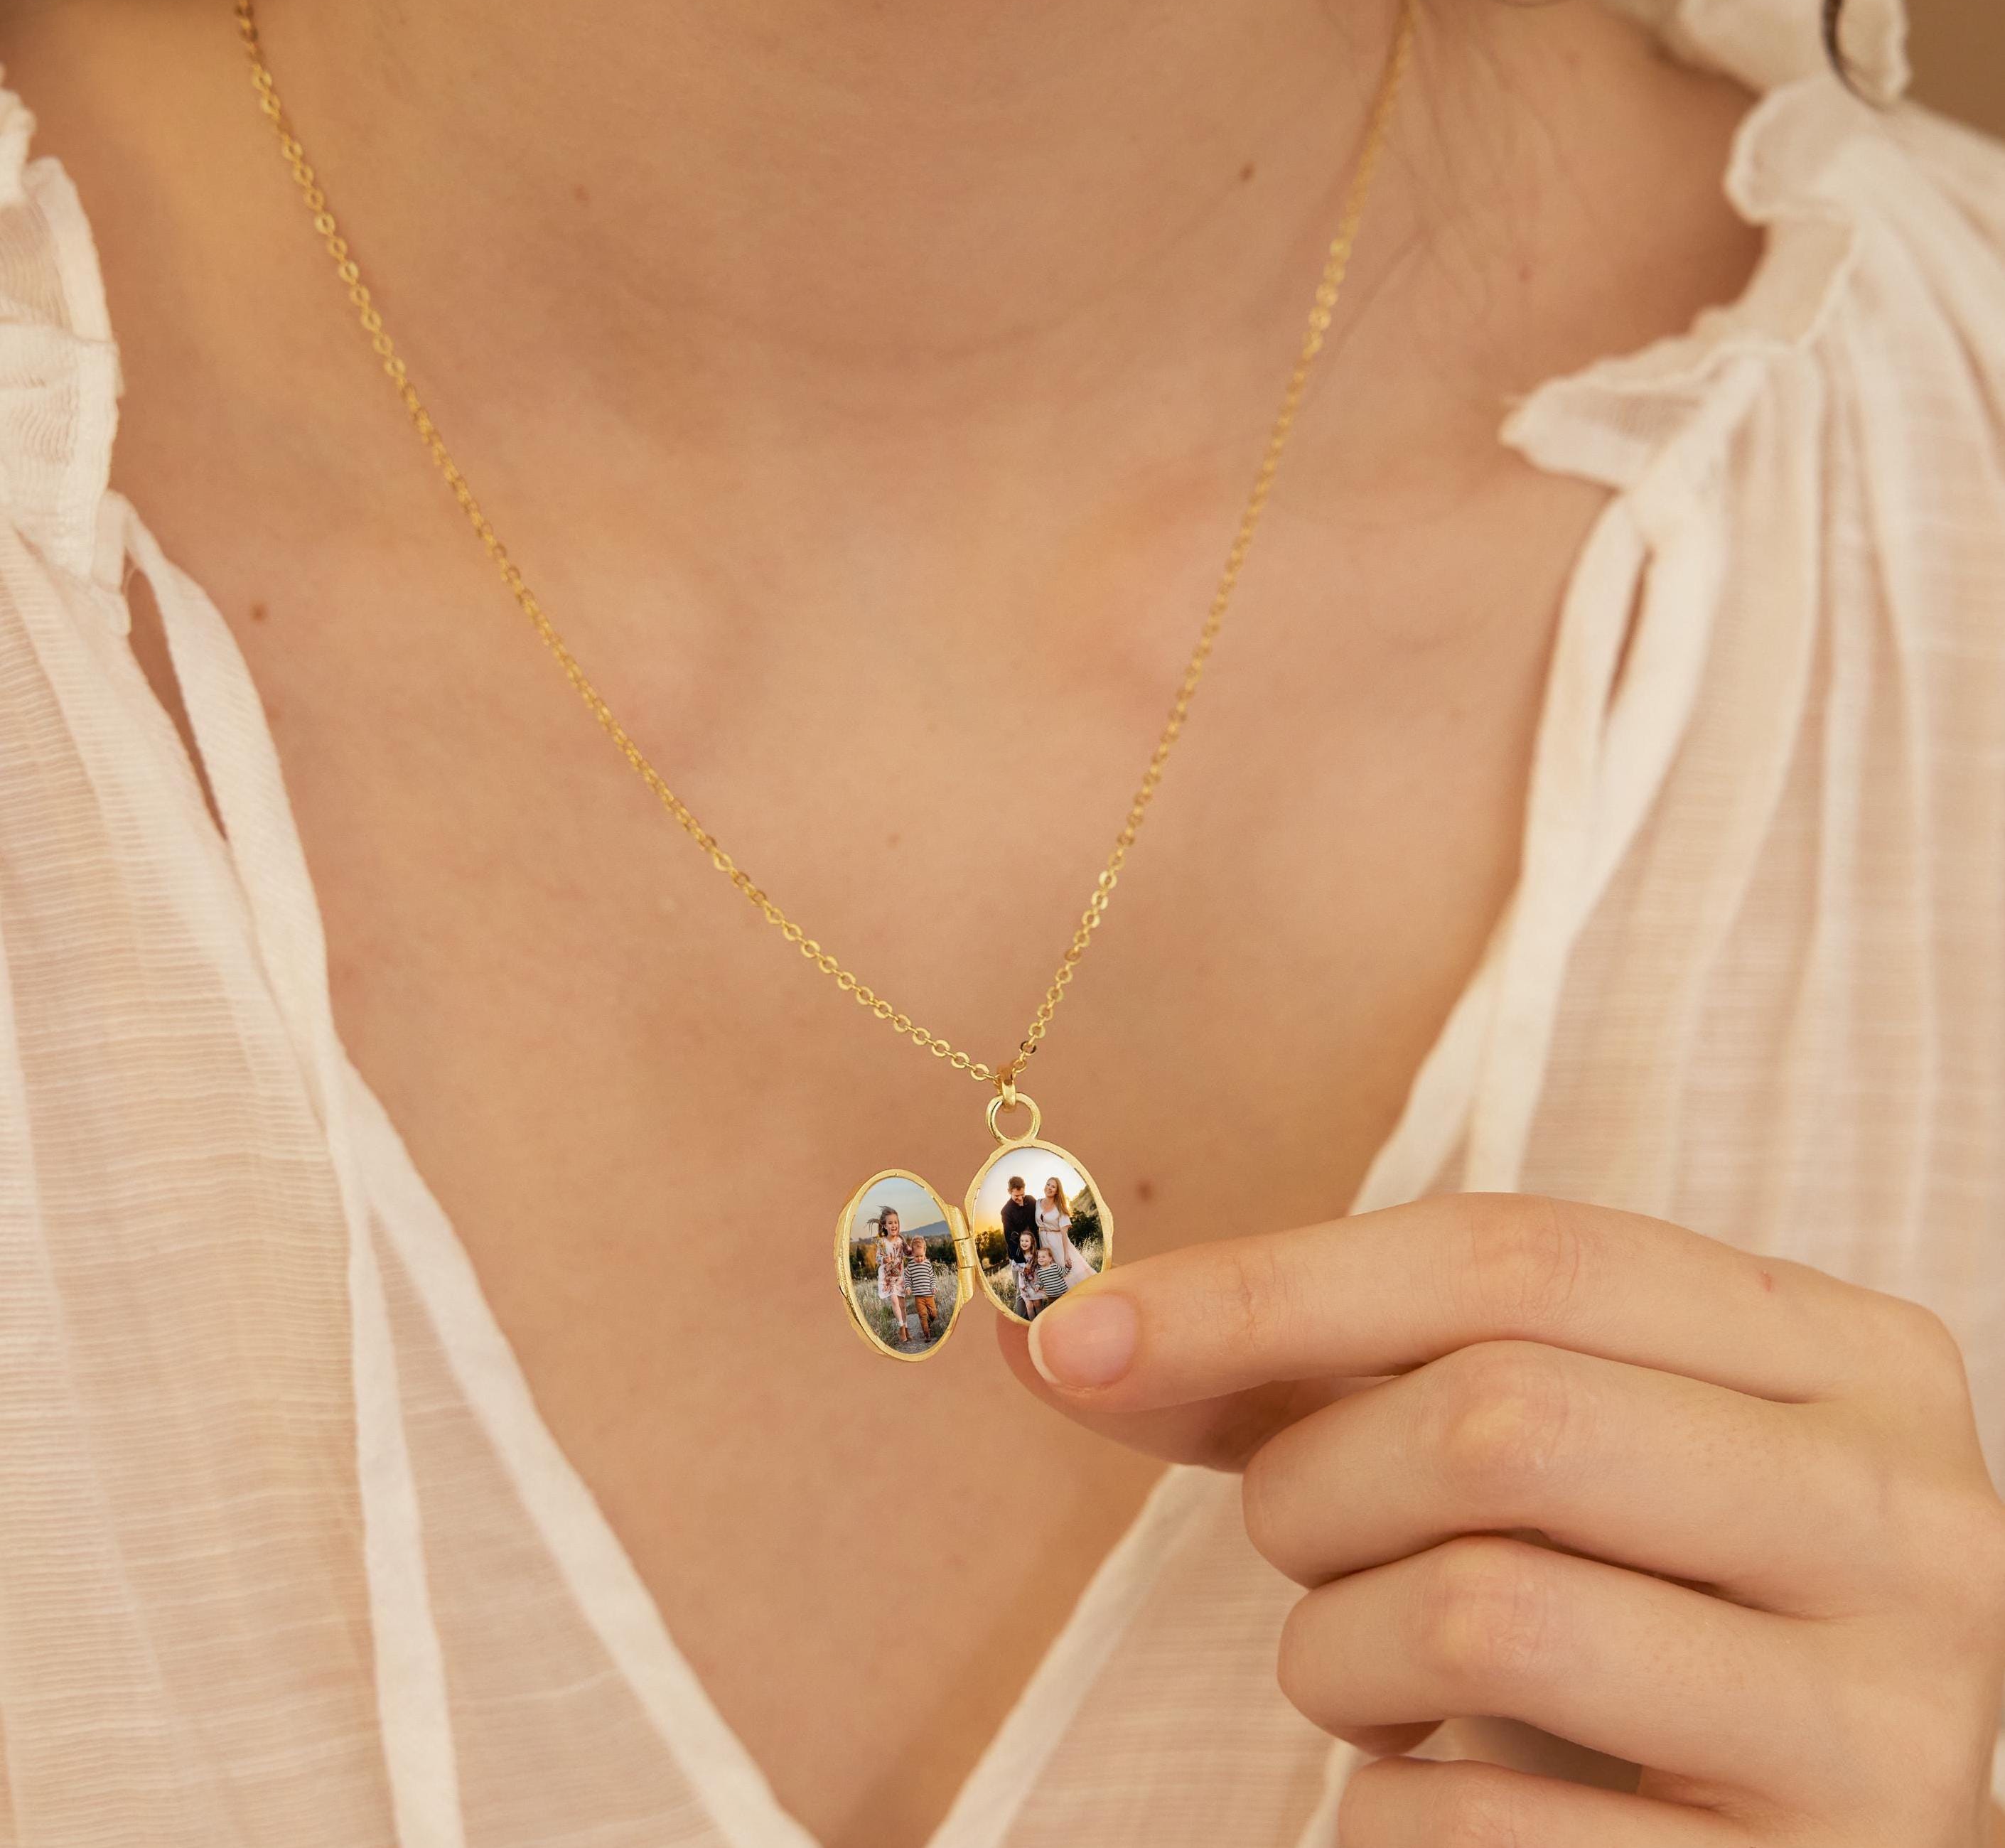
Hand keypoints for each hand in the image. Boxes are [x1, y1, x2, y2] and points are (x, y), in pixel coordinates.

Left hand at [1007, 1193, 2004, 1845]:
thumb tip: (1050, 1333)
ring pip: (1484, 1615)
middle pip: (1500, 1416)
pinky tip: (1434, 1784)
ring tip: (1366, 1669)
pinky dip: (1381, 1807)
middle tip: (1298, 1542)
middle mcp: (1904, 1515)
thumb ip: (1305, 1374)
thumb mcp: (1515, 1444)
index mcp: (1837, 1349)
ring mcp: (1893, 1723)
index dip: (1267, 1287)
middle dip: (1313, 1484)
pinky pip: (1482, 1830)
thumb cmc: (1622, 1594)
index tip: (1072, 1338)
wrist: (1793, 1835)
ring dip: (1333, 1648)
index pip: (1515, 1256)